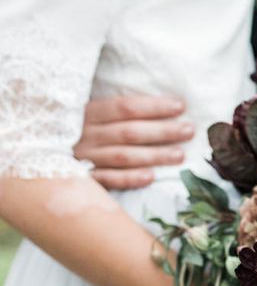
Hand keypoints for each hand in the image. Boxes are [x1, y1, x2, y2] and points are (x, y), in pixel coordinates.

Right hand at [75, 95, 194, 190]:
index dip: (154, 107)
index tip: (180, 106)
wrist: (39, 155)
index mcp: (88, 112)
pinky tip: (151, 178)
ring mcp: (83, 158)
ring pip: (123, 156)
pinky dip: (129, 178)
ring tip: (180, 155)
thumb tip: (166, 105)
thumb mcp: (92, 114)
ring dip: (154, 156)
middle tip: (189, 130)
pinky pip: (108, 180)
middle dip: (162, 131)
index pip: (125, 107)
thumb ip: (119, 111)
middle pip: (129, 132)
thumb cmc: (80, 131)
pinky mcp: (83, 179)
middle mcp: (85, 134)